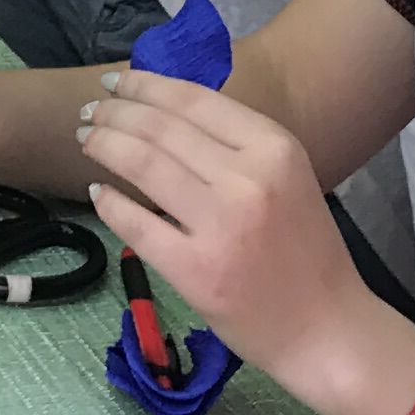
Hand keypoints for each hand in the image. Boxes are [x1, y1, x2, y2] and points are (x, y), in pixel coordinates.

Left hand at [75, 72, 398, 403]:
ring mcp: (221, 225)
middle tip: (88, 112)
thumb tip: (163, 108)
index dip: (143, 84)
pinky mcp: (196, 271)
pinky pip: (135, 223)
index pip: (192, 99)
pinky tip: (97, 191)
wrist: (328, 333)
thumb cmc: (306, 254)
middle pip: (159, 127)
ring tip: (86, 139)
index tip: (114, 81)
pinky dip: (108, 202)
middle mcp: (248, 178)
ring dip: (103, 144)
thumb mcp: (286, 179)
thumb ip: (236, 145)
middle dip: (114, 112)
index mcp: (275, 148)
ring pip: (142, 164)